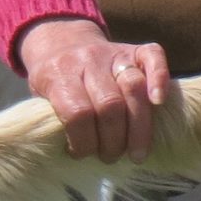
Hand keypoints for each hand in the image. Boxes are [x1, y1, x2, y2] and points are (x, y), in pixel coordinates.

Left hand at [15, 16, 174, 163]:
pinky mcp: (134, 49)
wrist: (60, 42)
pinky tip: (159, 103)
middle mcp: (88, 61)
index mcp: (58, 75)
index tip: (83, 154)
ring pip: (134, 87)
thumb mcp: (39, 98)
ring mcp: (113, 52)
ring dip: (139, 127)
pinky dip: (160, 79)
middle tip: (111, 157)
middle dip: (114, 140)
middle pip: (110, 104)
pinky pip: (153, 57)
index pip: (78, 113)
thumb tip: (79, 154)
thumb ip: (55, 118)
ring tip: (137, 153)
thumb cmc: (52, 80)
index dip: (84, 141)